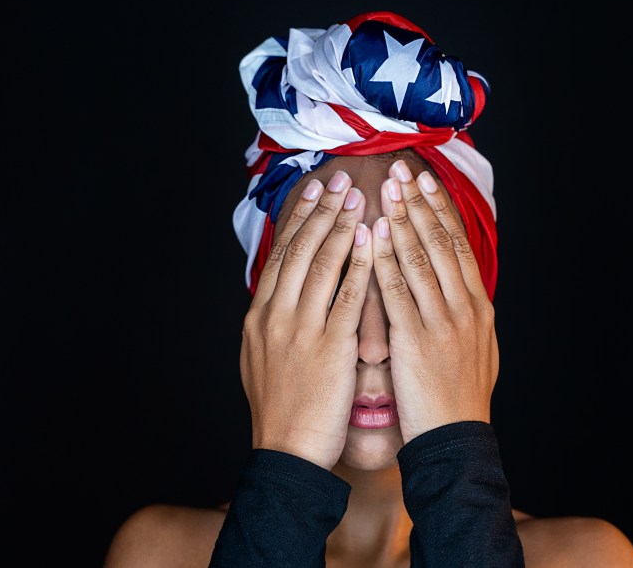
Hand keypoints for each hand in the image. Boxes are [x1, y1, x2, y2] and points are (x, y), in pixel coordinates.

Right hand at [240, 171, 372, 469]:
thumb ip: (273, 322)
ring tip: (357, 197)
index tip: (312, 192)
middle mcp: (275, 315)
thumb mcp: (262, 358)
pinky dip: (360, 264)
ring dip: (340, 226)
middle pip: (298, 250)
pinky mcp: (329, 347)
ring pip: (320, 264)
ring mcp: (300, 329)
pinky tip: (372, 241)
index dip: (296, 220)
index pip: (278, 255)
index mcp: (259, 316)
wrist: (285, 453)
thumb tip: (281, 294)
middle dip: (319, 211)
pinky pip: (347, 297)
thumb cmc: (280, 409)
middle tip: (337, 179)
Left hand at [371, 160, 498, 443]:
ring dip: (402, 219)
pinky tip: (373, 235)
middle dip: (421, 203)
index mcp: (479, 307)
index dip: (441, 211)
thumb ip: (464, 315)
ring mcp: (444, 322)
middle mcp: (466, 307)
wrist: (457, 441)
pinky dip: (386, 259)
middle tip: (403, 170)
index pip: (459, 246)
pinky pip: (399, 291)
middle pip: (442, 243)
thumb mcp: (475, 350)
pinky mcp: (418, 340)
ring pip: (422, 259)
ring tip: (386, 189)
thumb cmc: (459, 399)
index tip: (425, 182)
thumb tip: (456, 288)